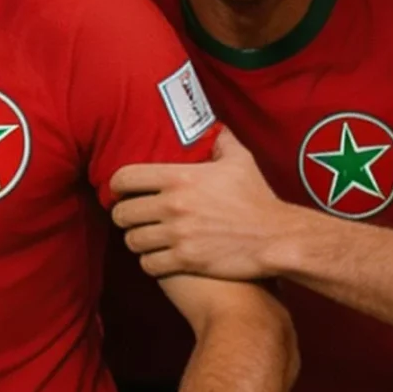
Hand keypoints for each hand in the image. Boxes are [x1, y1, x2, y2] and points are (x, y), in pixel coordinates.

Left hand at [108, 129, 290, 280]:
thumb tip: (215, 127)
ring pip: (132, 241)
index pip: (125, 178)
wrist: (276, 238)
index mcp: (180, 178)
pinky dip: (150, 262)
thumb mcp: (241, 162)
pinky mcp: (185, 261)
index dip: (117, 185)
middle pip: (123, 213)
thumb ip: (222, 141)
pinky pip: (148, 264)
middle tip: (134, 218)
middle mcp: (173, 206)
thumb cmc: (258, 199)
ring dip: (137, 240)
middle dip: (124, 215)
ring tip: (146, 238)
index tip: (122, 191)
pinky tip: (158, 257)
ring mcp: (178, 236)